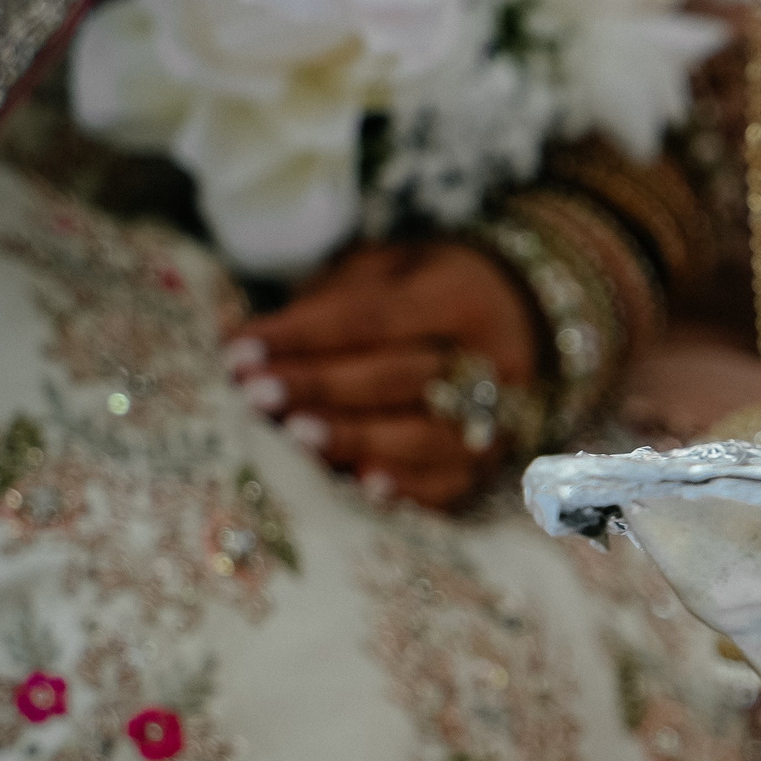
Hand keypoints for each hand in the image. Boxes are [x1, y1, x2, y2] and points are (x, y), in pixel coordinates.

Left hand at [224, 241, 539, 509]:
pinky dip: (406, 488)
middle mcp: (494, 360)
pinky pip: (450, 483)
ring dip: (355, 438)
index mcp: (463, 297)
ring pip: (426, 434)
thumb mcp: (389, 271)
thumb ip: (329, 301)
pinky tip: (360, 486)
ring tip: (292, 437)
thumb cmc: (427, 294)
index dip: (304, 335)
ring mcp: (500, 417)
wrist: (521, 324)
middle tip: (256, 395)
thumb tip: (246, 343)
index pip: (372, 318)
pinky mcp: (490, 463)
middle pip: (401, 377)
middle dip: (323, 387)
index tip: (240, 349)